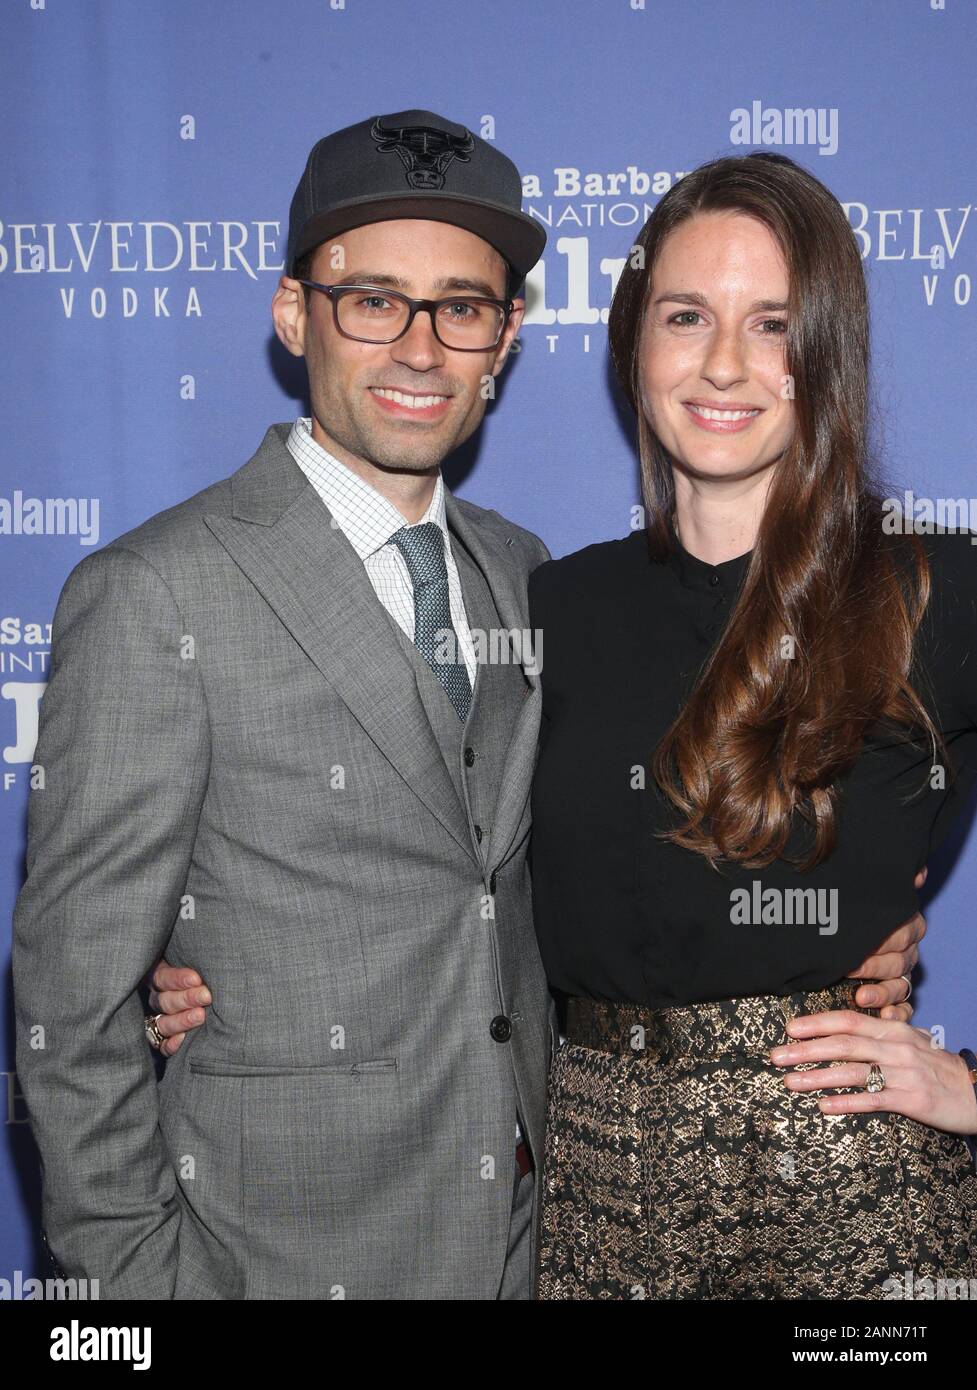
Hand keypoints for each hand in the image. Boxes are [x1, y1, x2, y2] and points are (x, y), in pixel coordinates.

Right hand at [147, 961, 211, 1056]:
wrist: (220, 997)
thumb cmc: (213, 973)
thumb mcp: (202, 963)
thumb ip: (203, 960)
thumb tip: (216, 950)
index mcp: (163, 976)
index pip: (162, 977)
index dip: (178, 979)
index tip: (197, 979)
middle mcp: (159, 998)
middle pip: (164, 1000)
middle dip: (186, 998)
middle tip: (207, 996)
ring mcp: (160, 1019)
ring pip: (163, 1023)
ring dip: (181, 1020)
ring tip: (200, 1016)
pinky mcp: (165, 1040)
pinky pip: (163, 1045)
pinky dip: (172, 1044)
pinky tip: (183, 1040)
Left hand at [770, 1012, 976, 1133]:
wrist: (976, 1090)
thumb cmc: (939, 1067)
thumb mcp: (912, 1042)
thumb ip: (882, 1033)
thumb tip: (848, 1027)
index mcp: (893, 1031)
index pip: (847, 1020)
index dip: (816, 1024)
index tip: (789, 1029)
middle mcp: (896, 1048)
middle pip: (843, 1044)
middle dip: (806, 1050)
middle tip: (777, 1056)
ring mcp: (904, 1074)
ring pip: (853, 1072)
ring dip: (818, 1077)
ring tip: (791, 1082)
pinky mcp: (912, 1100)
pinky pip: (873, 1100)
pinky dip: (846, 1103)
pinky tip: (824, 1106)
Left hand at [844, 866, 927, 1020]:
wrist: (831, 933)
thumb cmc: (848, 914)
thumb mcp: (860, 896)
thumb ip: (885, 885)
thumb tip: (917, 872)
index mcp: (903, 926)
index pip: (904, 933)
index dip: (883, 940)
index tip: (857, 946)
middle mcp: (905, 952)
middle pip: (899, 961)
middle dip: (875, 966)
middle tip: (850, 969)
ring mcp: (900, 976)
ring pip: (899, 987)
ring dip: (883, 993)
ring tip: (862, 997)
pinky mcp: (893, 998)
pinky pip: (902, 1009)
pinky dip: (894, 1014)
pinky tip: (882, 1016)